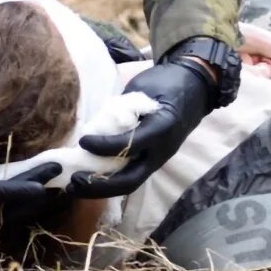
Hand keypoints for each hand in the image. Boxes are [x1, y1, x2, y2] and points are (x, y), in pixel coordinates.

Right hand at [0, 138, 61, 227]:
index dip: (24, 188)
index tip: (47, 182)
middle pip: (10, 207)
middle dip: (38, 194)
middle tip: (64, 179)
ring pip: (10, 215)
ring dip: (35, 203)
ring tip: (60, 189)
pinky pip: (3, 214)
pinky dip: (23, 205)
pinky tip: (39, 197)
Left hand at [67, 60, 213, 198]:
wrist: (197, 87)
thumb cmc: (168, 81)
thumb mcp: (144, 87)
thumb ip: (122, 108)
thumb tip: (95, 124)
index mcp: (162, 127)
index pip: (130, 145)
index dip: (103, 147)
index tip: (82, 141)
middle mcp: (161, 150)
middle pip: (130, 180)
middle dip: (100, 185)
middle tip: (73, 181)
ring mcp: (159, 159)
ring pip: (131, 184)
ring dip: (102, 189)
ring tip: (76, 186)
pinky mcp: (154, 161)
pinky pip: (132, 176)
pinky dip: (110, 181)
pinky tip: (90, 179)